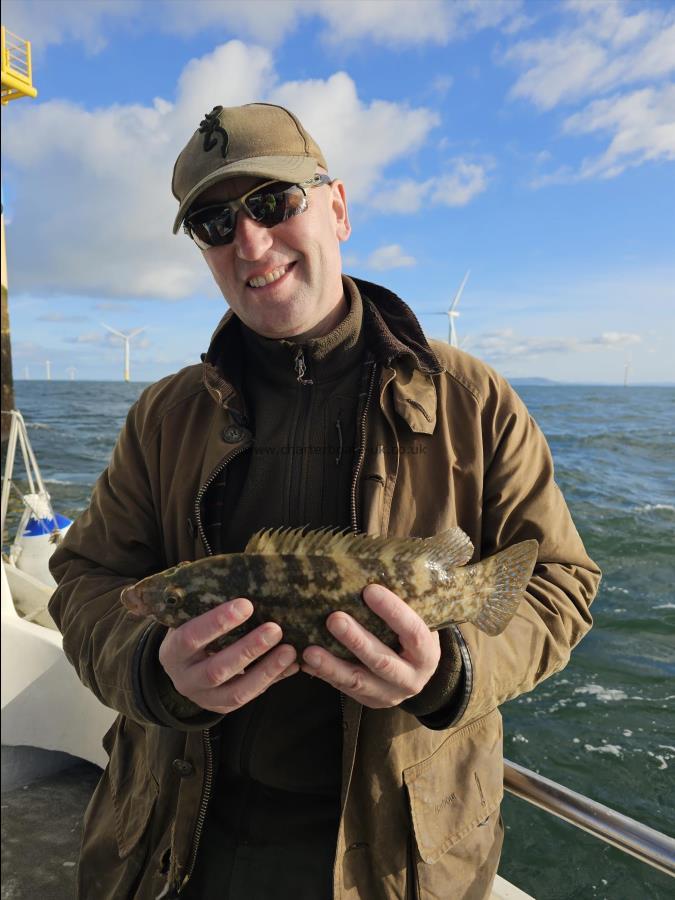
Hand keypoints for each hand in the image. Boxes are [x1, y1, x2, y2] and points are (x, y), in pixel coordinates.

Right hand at [158, 598, 298, 714]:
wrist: (182, 668)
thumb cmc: (190, 630)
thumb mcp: (187, 617)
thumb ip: (203, 600)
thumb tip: (232, 571)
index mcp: (172, 652)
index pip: (190, 638)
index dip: (217, 623)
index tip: (246, 605)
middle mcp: (185, 679)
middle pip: (217, 670)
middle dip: (248, 649)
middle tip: (275, 629)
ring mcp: (205, 698)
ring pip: (237, 691)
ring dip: (266, 670)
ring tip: (290, 650)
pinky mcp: (225, 707)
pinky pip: (252, 697)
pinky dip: (274, 680)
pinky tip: (292, 664)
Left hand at [300, 584, 440, 708]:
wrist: (417, 672)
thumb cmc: (412, 634)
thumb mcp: (419, 619)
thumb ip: (404, 600)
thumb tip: (374, 563)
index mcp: (427, 653)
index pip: (413, 631)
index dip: (392, 611)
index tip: (369, 590)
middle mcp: (411, 678)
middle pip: (382, 660)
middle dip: (356, 640)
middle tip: (333, 618)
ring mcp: (388, 694)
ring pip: (358, 681)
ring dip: (332, 665)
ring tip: (309, 651)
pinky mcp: (368, 702)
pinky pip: (342, 689)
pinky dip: (323, 674)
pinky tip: (304, 661)